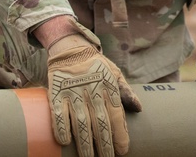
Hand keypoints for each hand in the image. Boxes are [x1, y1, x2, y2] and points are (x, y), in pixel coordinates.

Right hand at [46, 32, 142, 156]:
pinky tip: (66, 142)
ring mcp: (74, 92)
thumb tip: (139, 109)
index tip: (123, 150)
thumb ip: (125, 91)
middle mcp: (92, 90)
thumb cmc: (96, 65)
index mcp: (109, 86)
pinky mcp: (56, 92)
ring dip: (85, 143)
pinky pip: (58, 114)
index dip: (120, 134)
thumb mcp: (114, 73)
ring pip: (81, 122)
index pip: (116, 114)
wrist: (71, 49)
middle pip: (100, 122)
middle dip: (104, 144)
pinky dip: (62, 128)